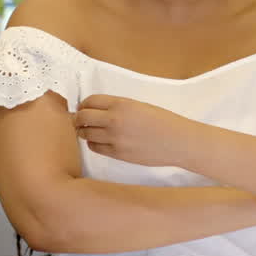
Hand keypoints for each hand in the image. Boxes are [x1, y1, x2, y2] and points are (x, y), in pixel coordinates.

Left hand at [72, 95, 187, 165]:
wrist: (177, 141)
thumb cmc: (162, 121)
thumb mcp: (138, 106)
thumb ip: (117, 107)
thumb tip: (97, 110)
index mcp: (121, 104)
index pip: (89, 101)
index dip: (83, 104)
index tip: (83, 107)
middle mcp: (114, 120)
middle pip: (82, 117)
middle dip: (78, 118)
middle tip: (80, 120)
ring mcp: (114, 139)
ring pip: (86, 134)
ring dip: (84, 131)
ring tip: (89, 130)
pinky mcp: (117, 154)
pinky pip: (95, 147)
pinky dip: (93, 143)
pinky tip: (100, 141)